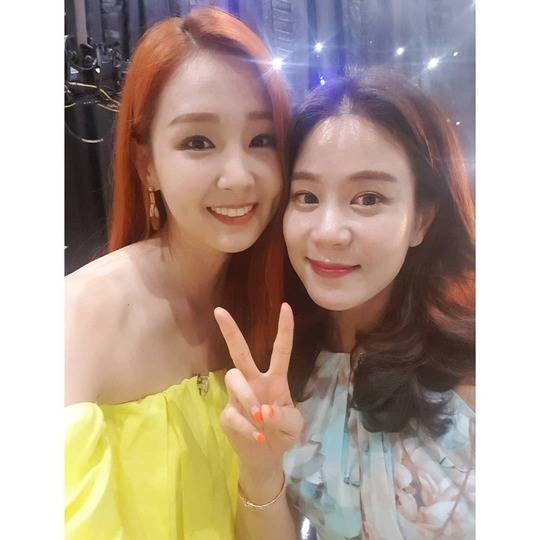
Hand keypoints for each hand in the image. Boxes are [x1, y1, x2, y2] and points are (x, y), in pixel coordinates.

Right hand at [214, 303, 302, 472]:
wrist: (265, 457)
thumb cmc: (283, 434)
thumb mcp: (294, 427)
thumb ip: (285, 418)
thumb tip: (266, 410)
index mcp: (275, 379)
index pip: (280, 350)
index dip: (284, 329)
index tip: (286, 306)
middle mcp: (254, 381)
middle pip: (240, 352)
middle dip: (231, 332)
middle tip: (219, 311)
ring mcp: (238, 396)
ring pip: (233, 378)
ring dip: (247, 397)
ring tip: (259, 418)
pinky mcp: (227, 413)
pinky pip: (232, 412)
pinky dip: (246, 427)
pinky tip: (256, 436)